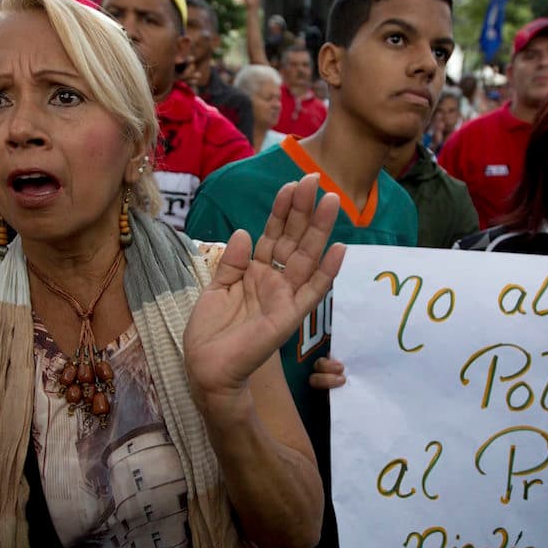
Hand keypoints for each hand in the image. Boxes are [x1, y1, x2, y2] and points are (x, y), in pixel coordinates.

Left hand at [184, 174, 344, 410]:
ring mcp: (285, 297)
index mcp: (255, 272)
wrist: (207, 367)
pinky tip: (340, 250)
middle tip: (315, 179)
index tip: (291, 184)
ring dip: (320, 230)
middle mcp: (274, 281)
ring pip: (306, 257)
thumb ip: (233, 261)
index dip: (282, 210)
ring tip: (332, 201)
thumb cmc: (209, 332)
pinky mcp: (289, 316)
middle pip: (293, 239)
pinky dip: (327, 272)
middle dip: (304, 209)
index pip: (272, 234)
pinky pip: (313, 292)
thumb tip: (246, 231)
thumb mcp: (215, 288)